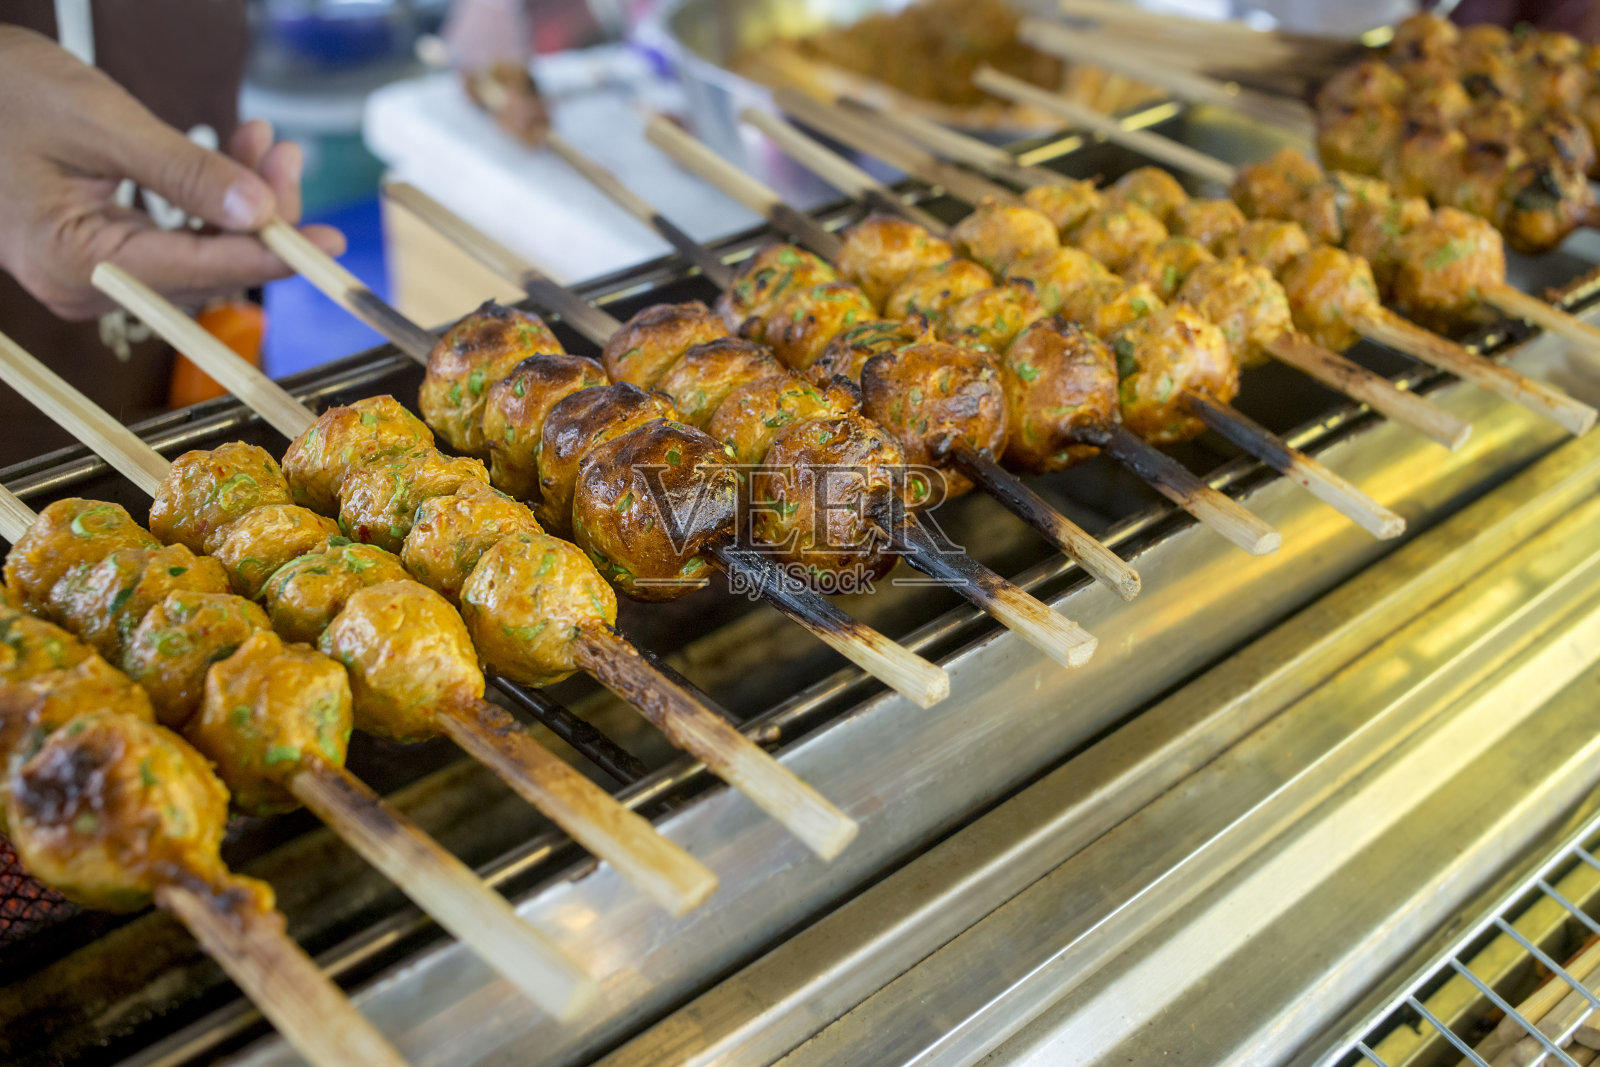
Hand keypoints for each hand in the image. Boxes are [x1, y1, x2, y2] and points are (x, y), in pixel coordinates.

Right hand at [0, 27, 345, 320]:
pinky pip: (174, 236)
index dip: (269, 257)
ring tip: (266, 141)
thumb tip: (262, 211)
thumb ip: (183, 171)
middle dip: (259, 213)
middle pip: (205, 266)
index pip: (197, 269)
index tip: (330, 246)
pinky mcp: (101, 253)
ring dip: (240, 199)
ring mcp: (92, 275)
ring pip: (197, 250)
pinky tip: (238, 153)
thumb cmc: (5, 94)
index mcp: (73, 261)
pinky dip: (210, 199)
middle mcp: (84, 284)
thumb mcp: (99, 122)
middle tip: (288, 154)